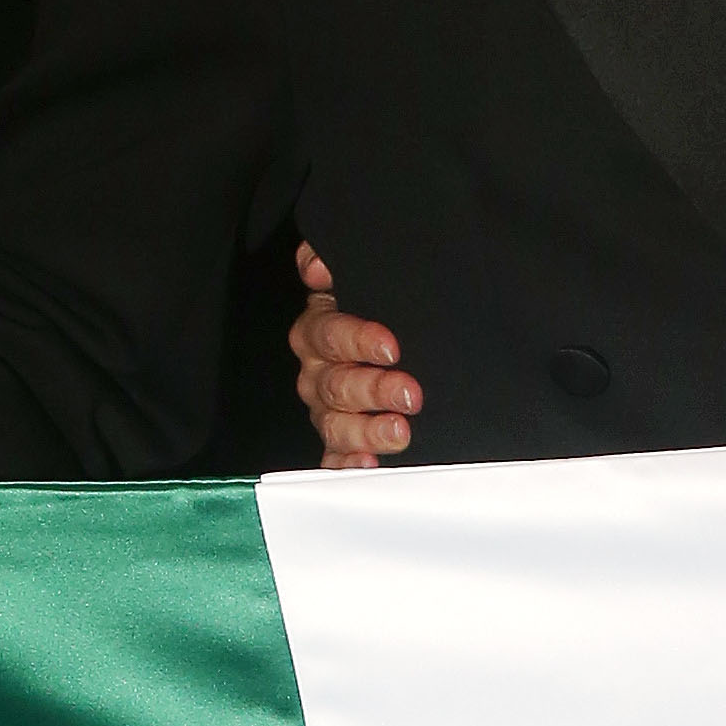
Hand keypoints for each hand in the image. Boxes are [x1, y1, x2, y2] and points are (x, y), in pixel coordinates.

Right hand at [291, 245, 419, 464]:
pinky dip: (350, 463)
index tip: (392, 347)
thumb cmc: (385, 312)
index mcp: (321, 330)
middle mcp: (318, 371)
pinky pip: (336, 457)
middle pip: (334, 384)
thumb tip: (315, 264)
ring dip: (367, 430)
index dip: (358, 339)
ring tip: (400, 432)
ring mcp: (327, 410)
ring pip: (335, 424)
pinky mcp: (340, 441)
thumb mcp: (367, 281)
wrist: (402, 348)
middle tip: (411, 393)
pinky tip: (371, 464)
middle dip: (374, 390)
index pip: (329, 334)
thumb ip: (334, 262)